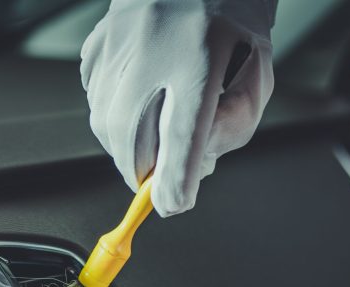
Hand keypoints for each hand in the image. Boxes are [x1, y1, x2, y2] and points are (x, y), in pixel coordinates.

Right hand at [81, 0, 275, 215]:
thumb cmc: (236, 16)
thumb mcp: (256, 68)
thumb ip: (235, 120)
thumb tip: (198, 162)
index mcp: (202, 56)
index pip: (182, 135)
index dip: (175, 179)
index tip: (174, 204)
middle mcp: (153, 47)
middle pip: (129, 133)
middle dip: (140, 173)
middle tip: (155, 186)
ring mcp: (121, 40)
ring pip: (105, 118)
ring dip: (123, 149)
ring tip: (148, 150)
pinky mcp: (102, 36)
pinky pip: (93, 93)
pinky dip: (108, 117)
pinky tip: (132, 112)